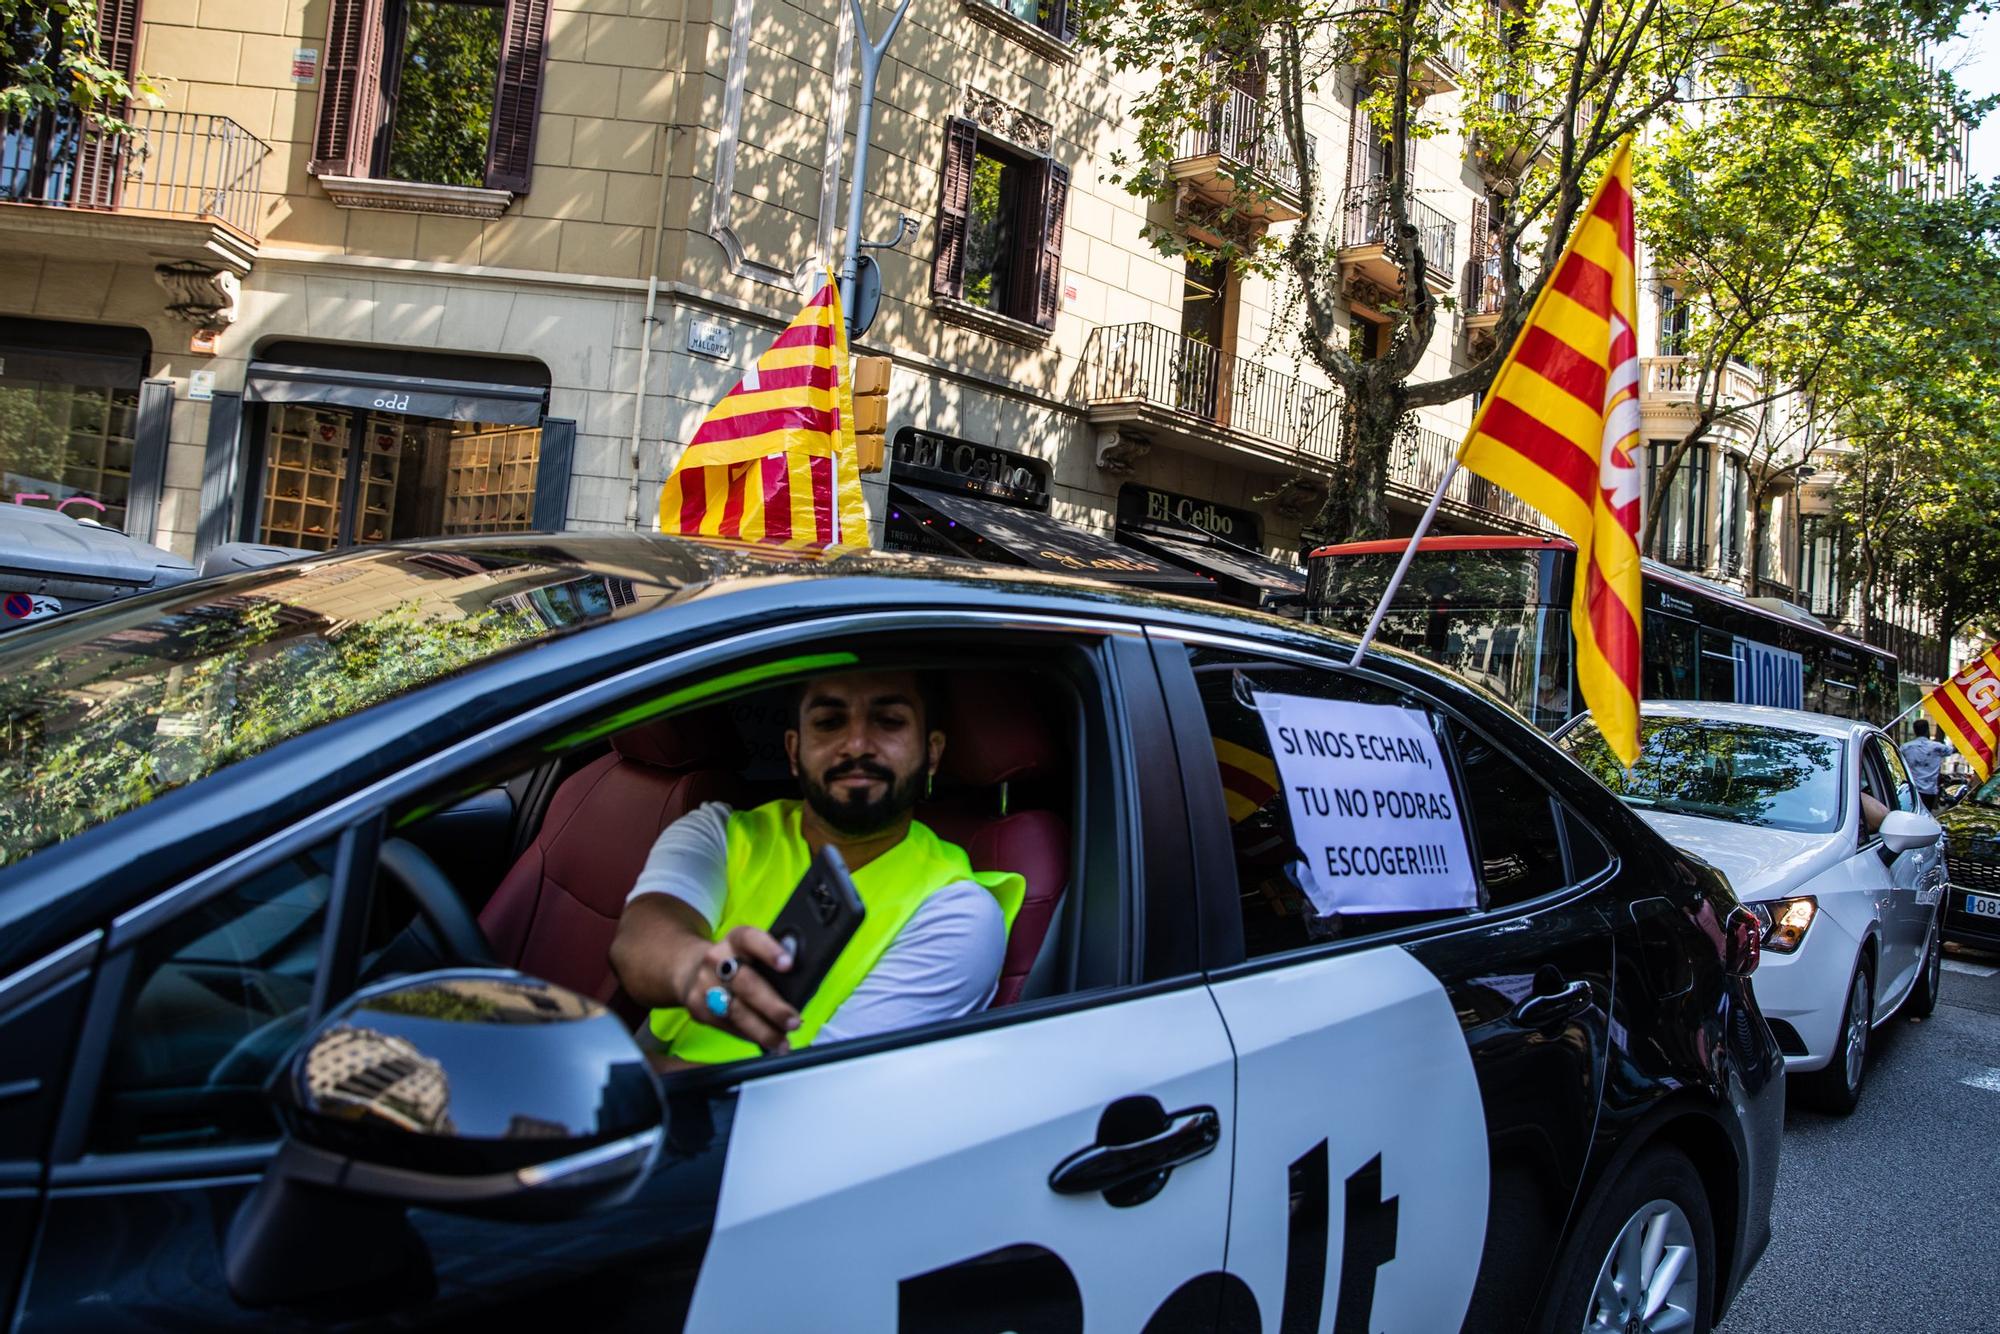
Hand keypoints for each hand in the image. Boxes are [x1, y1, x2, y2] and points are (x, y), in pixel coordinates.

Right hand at [676, 925, 800, 1051]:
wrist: (692, 970)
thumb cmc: (736, 961)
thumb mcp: (751, 951)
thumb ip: (771, 962)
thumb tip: (801, 985)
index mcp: (736, 940)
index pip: (751, 939)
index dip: (770, 951)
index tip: (788, 965)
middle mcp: (717, 959)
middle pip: (746, 984)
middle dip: (773, 1007)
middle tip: (793, 1021)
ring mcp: (705, 984)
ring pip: (736, 1011)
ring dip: (763, 1030)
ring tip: (783, 1042)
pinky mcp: (698, 1008)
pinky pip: (728, 1025)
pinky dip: (750, 1036)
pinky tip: (765, 1041)